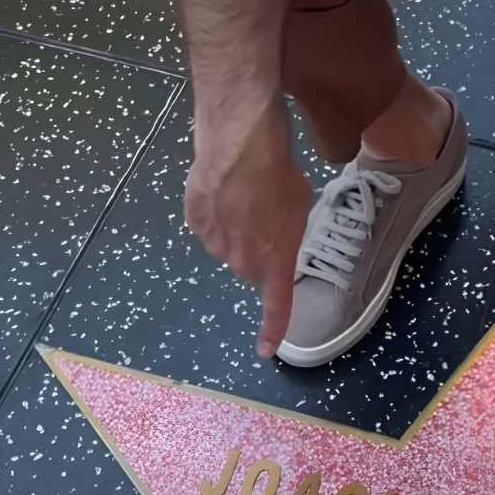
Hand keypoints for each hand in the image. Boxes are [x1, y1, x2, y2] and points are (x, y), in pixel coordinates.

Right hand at [185, 96, 314, 359]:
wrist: (240, 143)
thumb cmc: (280, 170)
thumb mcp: (299, 202)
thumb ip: (286, 229)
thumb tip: (275, 230)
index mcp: (276, 257)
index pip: (276, 304)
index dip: (272, 328)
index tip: (266, 351)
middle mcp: (243, 259)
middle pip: (250, 268)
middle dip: (258, 250)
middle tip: (265, 217)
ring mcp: (215, 242)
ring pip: (227, 247)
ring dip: (235, 230)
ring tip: (244, 194)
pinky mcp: (195, 222)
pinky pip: (207, 227)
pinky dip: (214, 213)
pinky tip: (222, 187)